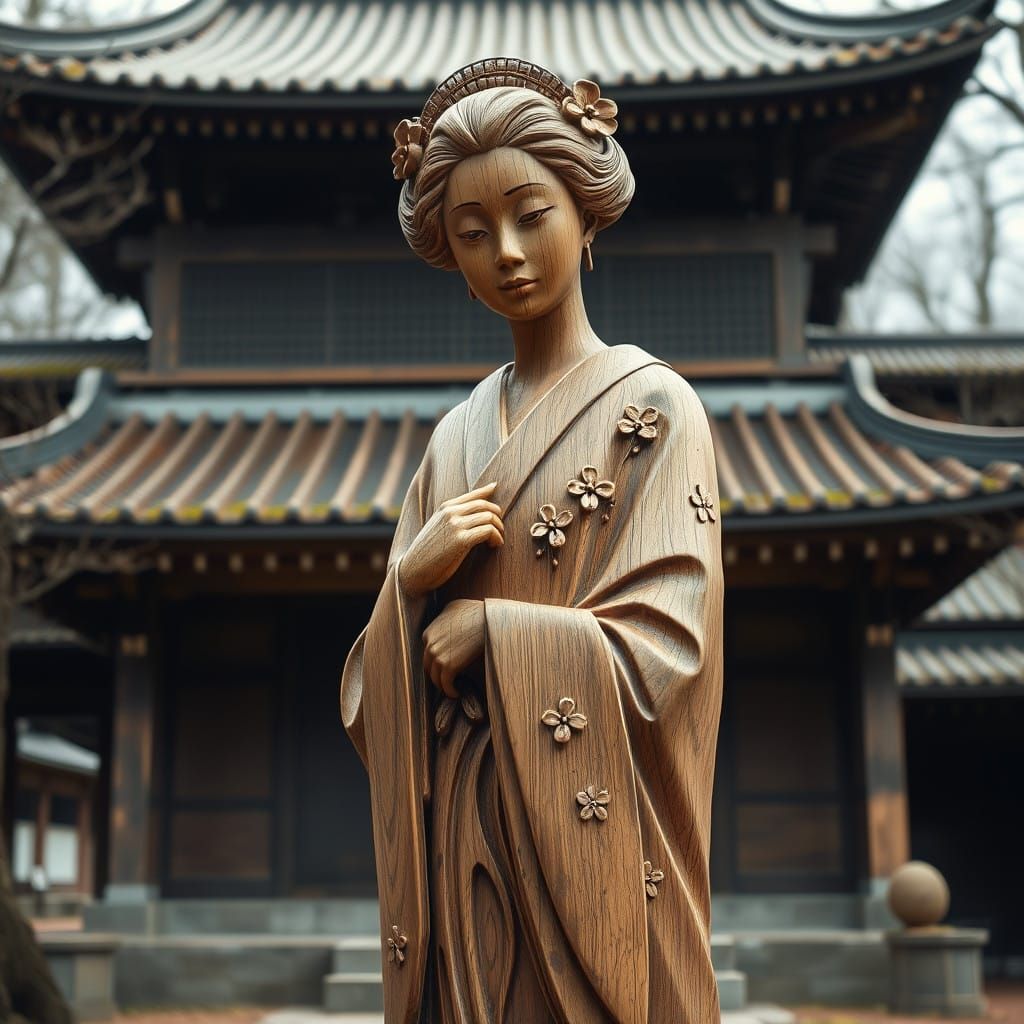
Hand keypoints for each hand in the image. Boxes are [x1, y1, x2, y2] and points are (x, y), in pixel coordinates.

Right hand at [399, 482, 503, 597]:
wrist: (413, 570)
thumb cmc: (427, 552)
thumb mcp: (438, 528)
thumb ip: (453, 517)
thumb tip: (472, 515)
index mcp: (445, 507)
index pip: (473, 495)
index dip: (487, 491)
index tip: (496, 488)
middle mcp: (451, 512)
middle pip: (485, 505)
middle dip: (497, 516)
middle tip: (499, 530)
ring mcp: (455, 525)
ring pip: (489, 517)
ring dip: (498, 529)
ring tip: (496, 541)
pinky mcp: (460, 540)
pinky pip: (488, 531)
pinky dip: (496, 538)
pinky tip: (494, 546)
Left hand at [422, 599, 485, 698]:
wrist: (489, 620)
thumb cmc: (477, 612)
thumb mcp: (455, 607)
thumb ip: (444, 616)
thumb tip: (446, 621)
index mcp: (428, 632)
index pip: (427, 653)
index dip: (437, 662)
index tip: (447, 667)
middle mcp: (429, 643)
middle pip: (429, 667)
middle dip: (437, 675)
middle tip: (449, 680)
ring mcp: (437, 655)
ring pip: (435, 677)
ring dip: (444, 685)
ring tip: (454, 689)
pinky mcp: (448, 665)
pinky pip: (445, 684)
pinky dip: (450, 691)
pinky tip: (458, 693)